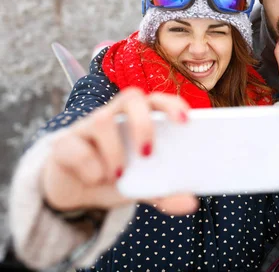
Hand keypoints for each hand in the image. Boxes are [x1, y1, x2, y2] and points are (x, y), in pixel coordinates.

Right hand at [40, 88, 198, 215]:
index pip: (157, 100)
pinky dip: (89, 166)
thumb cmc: (115, 177)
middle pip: (131, 97)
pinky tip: (95, 179)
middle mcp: (114, 116)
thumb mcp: (142, 188)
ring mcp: (87, 126)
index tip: (186, 121)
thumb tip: (192, 203)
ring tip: (118, 175)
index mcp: (138, 120)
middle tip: (147, 153)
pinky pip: (74, 147)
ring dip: (114, 151)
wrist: (74, 193)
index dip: (172, 104)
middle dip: (142, 123)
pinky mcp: (64, 144)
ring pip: (101, 119)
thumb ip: (165, 192)